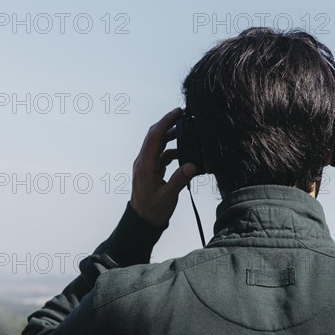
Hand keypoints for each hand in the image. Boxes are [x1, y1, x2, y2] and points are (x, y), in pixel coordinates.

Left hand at [130, 108, 196, 227]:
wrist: (142, 221)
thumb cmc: (152, 210)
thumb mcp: (168, 196)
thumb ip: (179, 179)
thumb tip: (192, 165)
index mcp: (145, 165)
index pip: (155, 137)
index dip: (166, 122)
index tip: (177, 112)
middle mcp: (143, 162)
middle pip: (155, 136)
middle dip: (168, 124)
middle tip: (183, 116)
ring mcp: (146, 165)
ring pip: (158, 144)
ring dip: (171, 136)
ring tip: (186, 133)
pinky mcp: (151, 170)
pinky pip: (161, 154)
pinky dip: (172, 150)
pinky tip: (183, 154)